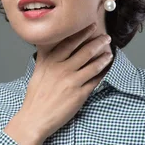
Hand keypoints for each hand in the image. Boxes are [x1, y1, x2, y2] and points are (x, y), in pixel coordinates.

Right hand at [4, 22, 112, 144]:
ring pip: (93, 65)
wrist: (35, 118)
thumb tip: (47, 42)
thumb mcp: (38, 72)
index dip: (82, 33)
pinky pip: (95, 81)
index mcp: (50, 62)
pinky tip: (107, 70)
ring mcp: (71, 82)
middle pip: (85, 51)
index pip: (69, 42)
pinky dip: (103, 74)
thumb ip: (44, 56)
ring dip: (104, 57)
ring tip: (109, 53)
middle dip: (98, 42)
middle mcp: (61, 69)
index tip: (91, 26)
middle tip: (106, 38)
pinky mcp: (79, 95)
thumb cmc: (35, 97)